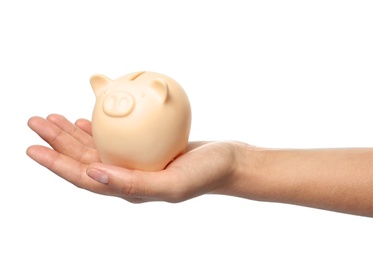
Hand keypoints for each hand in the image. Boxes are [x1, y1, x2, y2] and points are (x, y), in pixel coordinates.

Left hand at [27, 114, 241, 202]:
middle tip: (36, 121)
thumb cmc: (207, 174)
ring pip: (97, 147)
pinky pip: (116, 139)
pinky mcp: (146, 151)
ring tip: (54, 118)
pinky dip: (98, 129)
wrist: (230, 163)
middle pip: (84, 160)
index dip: (56, 164)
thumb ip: (134, 184)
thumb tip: (94, 174)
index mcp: (130, 189)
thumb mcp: (174, 183)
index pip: (84, 177)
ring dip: (73, 134)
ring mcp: (137, 164)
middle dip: (57, 143)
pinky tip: (87, 120)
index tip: (32, 148)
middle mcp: (128, 178)